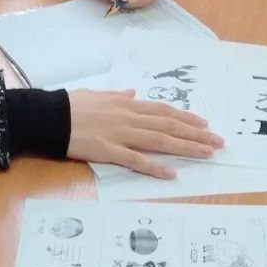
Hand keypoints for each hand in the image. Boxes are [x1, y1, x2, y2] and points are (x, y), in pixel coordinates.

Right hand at [67, 89, 224, 178]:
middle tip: (217, 141)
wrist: (49, 116)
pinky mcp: (108, 151)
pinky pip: (136, 160)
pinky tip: (172, 173)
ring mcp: (120, 134)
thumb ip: (116, 95)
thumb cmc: (69, 105)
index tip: (204, 124)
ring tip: (206, 153)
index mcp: (125, 105)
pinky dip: (155, 167)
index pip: (162, 111)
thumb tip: (131, 94)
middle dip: (195, 133)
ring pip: (159, 140)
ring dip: (185, 147)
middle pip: (168, 125)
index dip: (185, 118)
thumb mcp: (96, 94)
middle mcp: (128, 118)